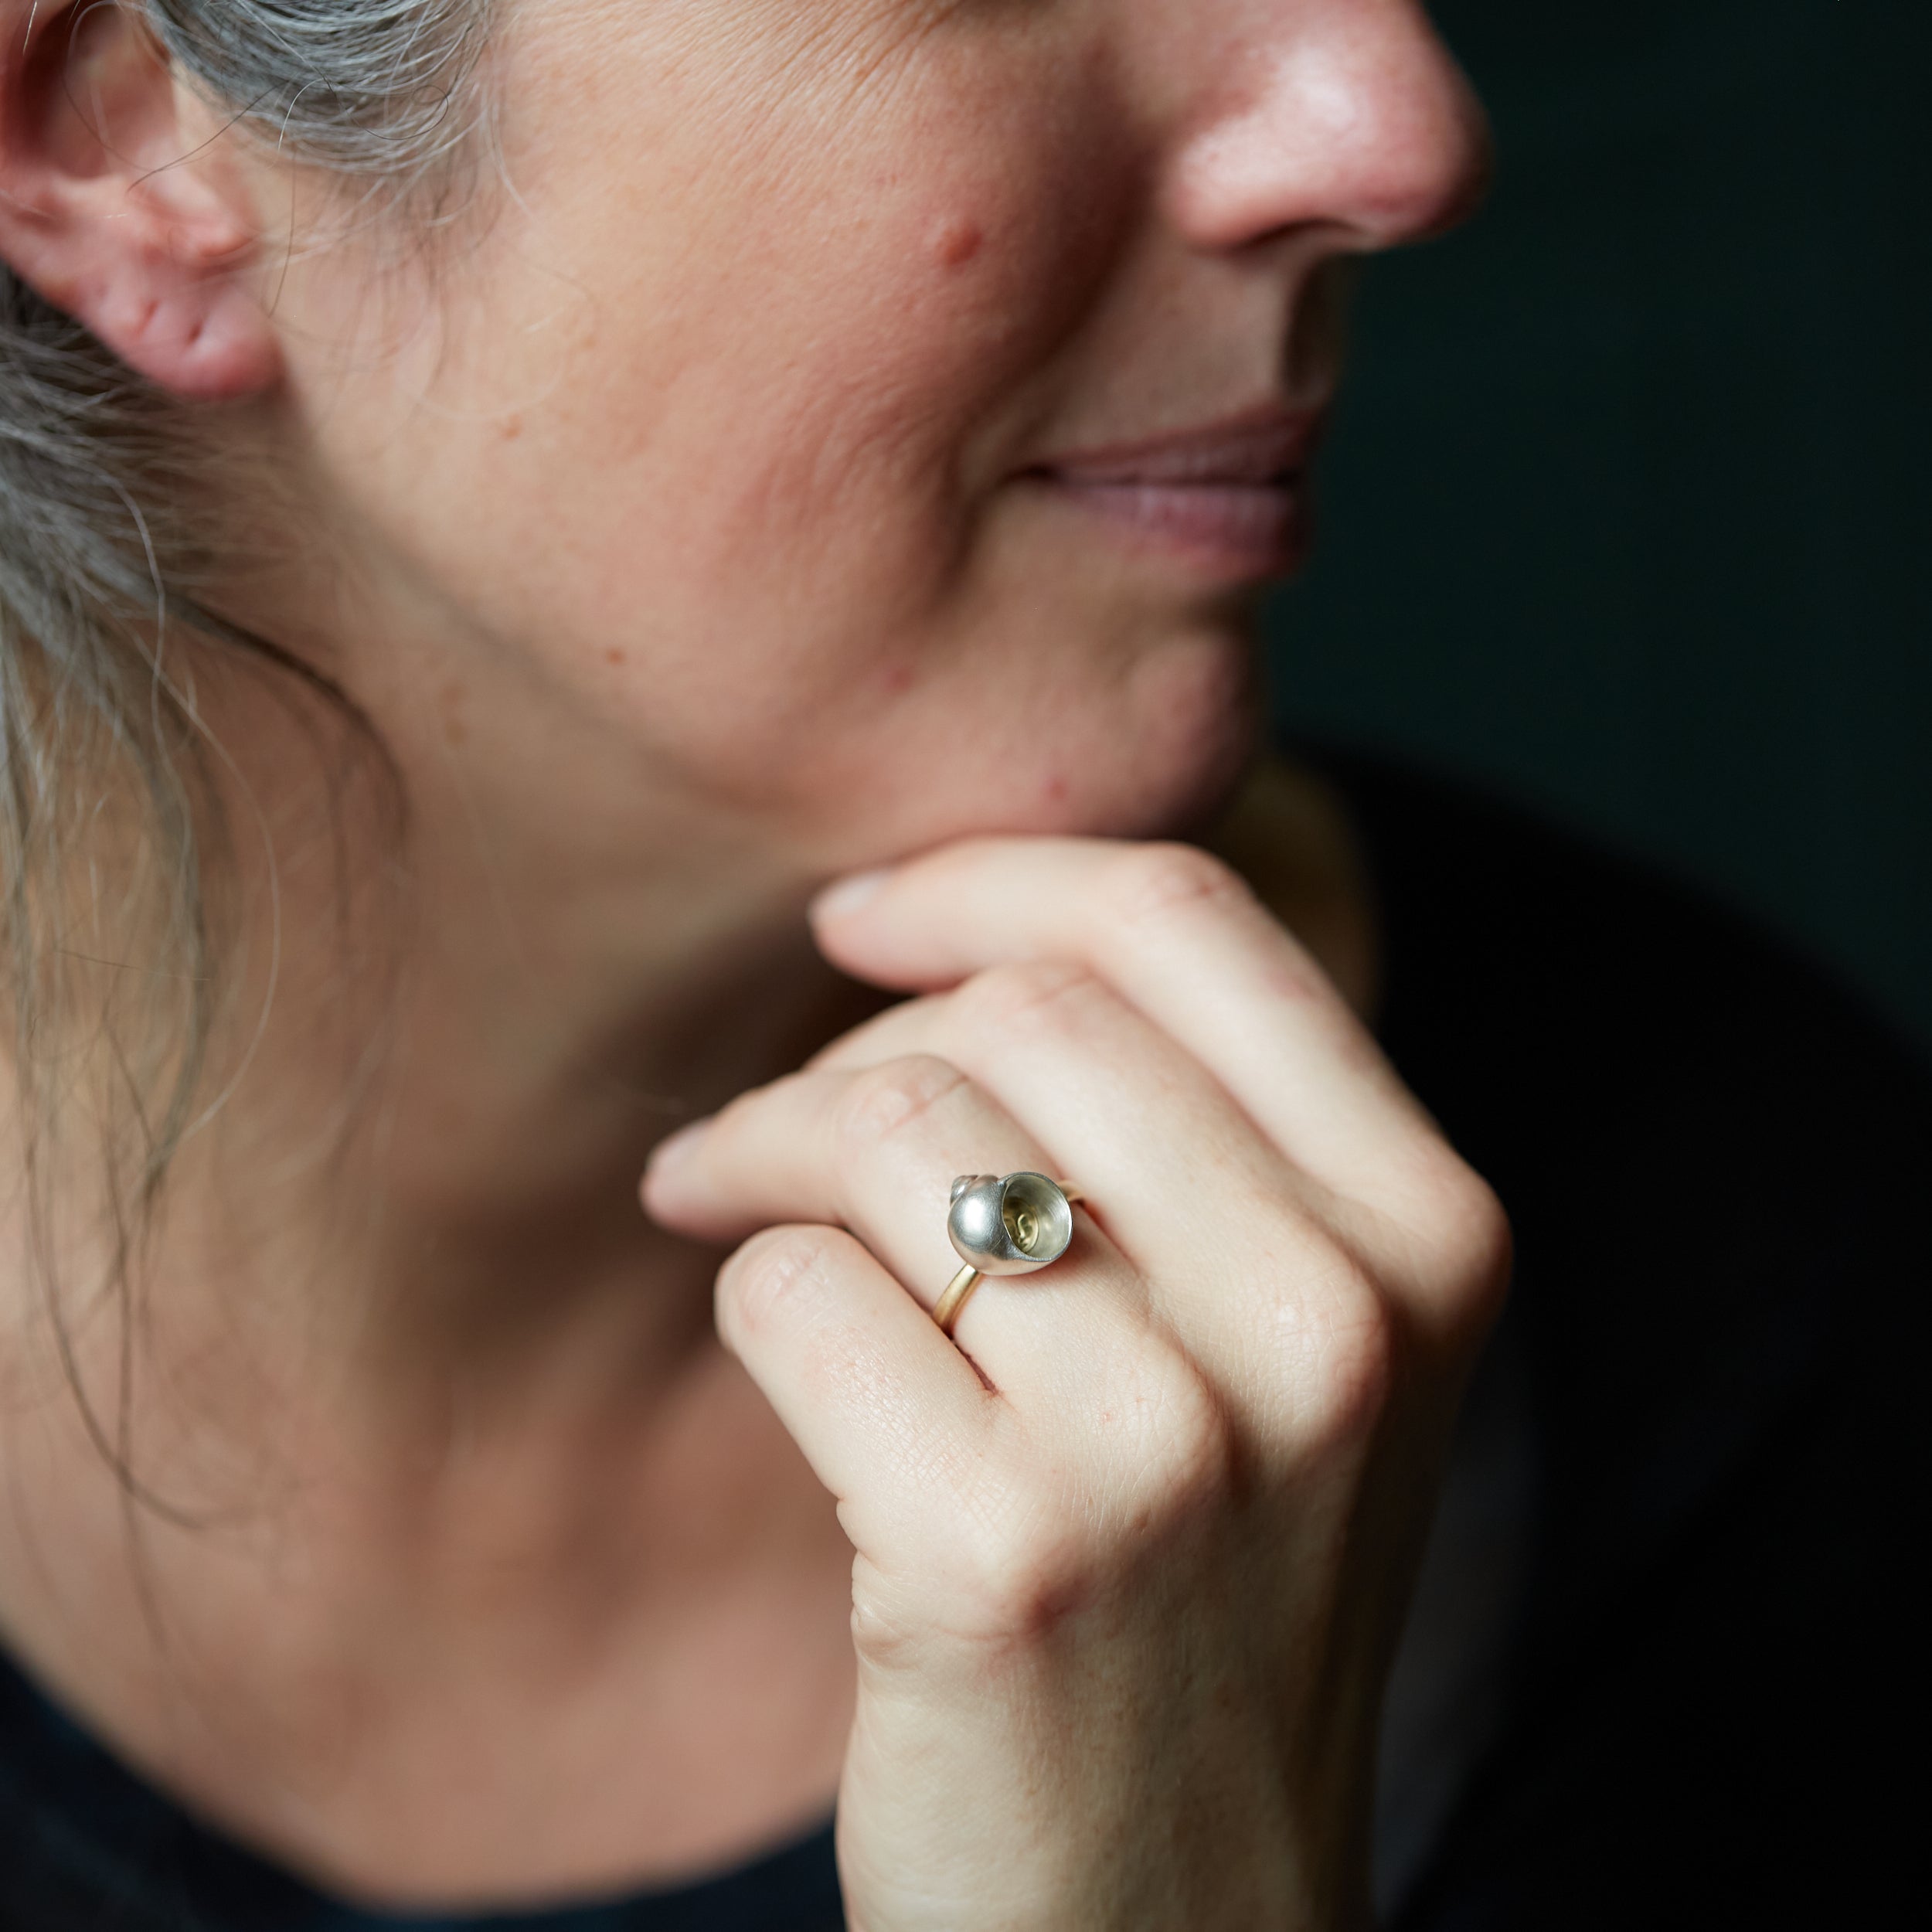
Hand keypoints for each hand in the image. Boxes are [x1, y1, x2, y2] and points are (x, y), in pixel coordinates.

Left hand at [642, 838, 1508, 1931]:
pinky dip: (748, 1290)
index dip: (996, 876)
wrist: (1178, 1921)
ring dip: (764, 1144)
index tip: (862, 913)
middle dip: (853, 1034)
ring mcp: (1183, 1438)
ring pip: (896, 1130)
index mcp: (1428, 1233)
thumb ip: (1196, 1138)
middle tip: (770, 1122)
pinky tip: (767, 1343)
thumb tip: (955, 933)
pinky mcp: (1014, 1551)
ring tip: (717, 1193)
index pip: (1193, 923)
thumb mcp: (1285, 1351)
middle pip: (1020, 1012)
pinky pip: (800, 1292)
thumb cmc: (1197, 1600)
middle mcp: (1339, 1315)